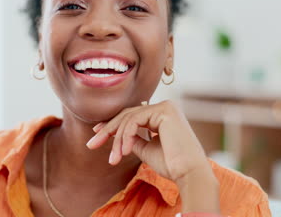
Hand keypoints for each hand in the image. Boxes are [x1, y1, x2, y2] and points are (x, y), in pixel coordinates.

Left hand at [86, 100, 210, 184]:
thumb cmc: (171, 164)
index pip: (131, 115)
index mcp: (162, 115)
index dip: (112, 124)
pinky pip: (135, 121)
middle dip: (107, 130)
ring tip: (114, 158)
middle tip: (91, 144)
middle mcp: (164, 107)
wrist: (188, 173)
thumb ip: (133, 138)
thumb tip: (119, 135)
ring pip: (129, 118)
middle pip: (127, 115)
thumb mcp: (146, 149)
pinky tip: (126, 151)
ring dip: (117, 140)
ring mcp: (165, 106)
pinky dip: (126, 136)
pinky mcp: (165, 110)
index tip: (96, 134)